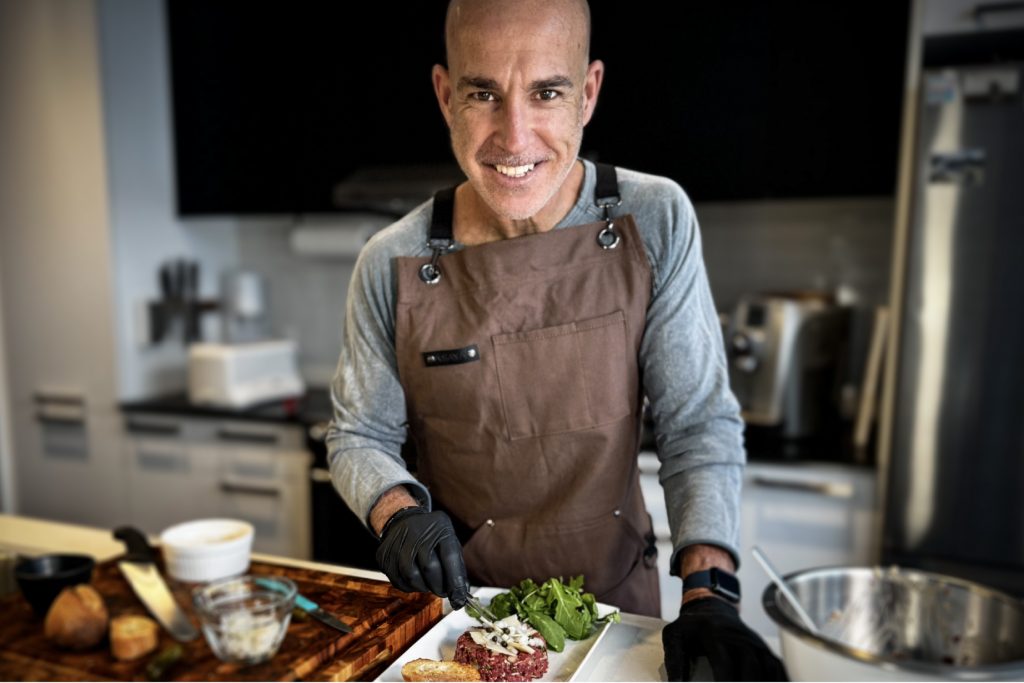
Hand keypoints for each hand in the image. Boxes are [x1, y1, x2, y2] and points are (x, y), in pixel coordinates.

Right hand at [375, 507, 469, 608]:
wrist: (404, 521)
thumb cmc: (432, 537)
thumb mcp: (448, 541)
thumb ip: (456, 567)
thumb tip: (461, 596)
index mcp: (439, 526)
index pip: (450, 556)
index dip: (455, 581)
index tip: (459, 599)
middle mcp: (417, 530)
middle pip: (429, 567)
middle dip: (438, 586)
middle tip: (442, 591)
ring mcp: (397, 542)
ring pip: (411, 576)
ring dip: (423, 587)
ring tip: (428, 584)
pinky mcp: (384, 555)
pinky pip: (398, 581)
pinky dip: (410, 587)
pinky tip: (415, 580)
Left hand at [662, 597, 787, 680]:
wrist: (712, 607)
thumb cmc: (693, 626)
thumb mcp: (675, 636)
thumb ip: (674, 661)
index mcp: (717, 636)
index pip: (725, 666)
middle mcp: (741, 640)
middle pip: (752, 671)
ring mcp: (756, 646)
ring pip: (770, 670)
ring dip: (767, 682)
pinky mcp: (765, 652)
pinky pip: (779, 669)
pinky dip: (781, 679)